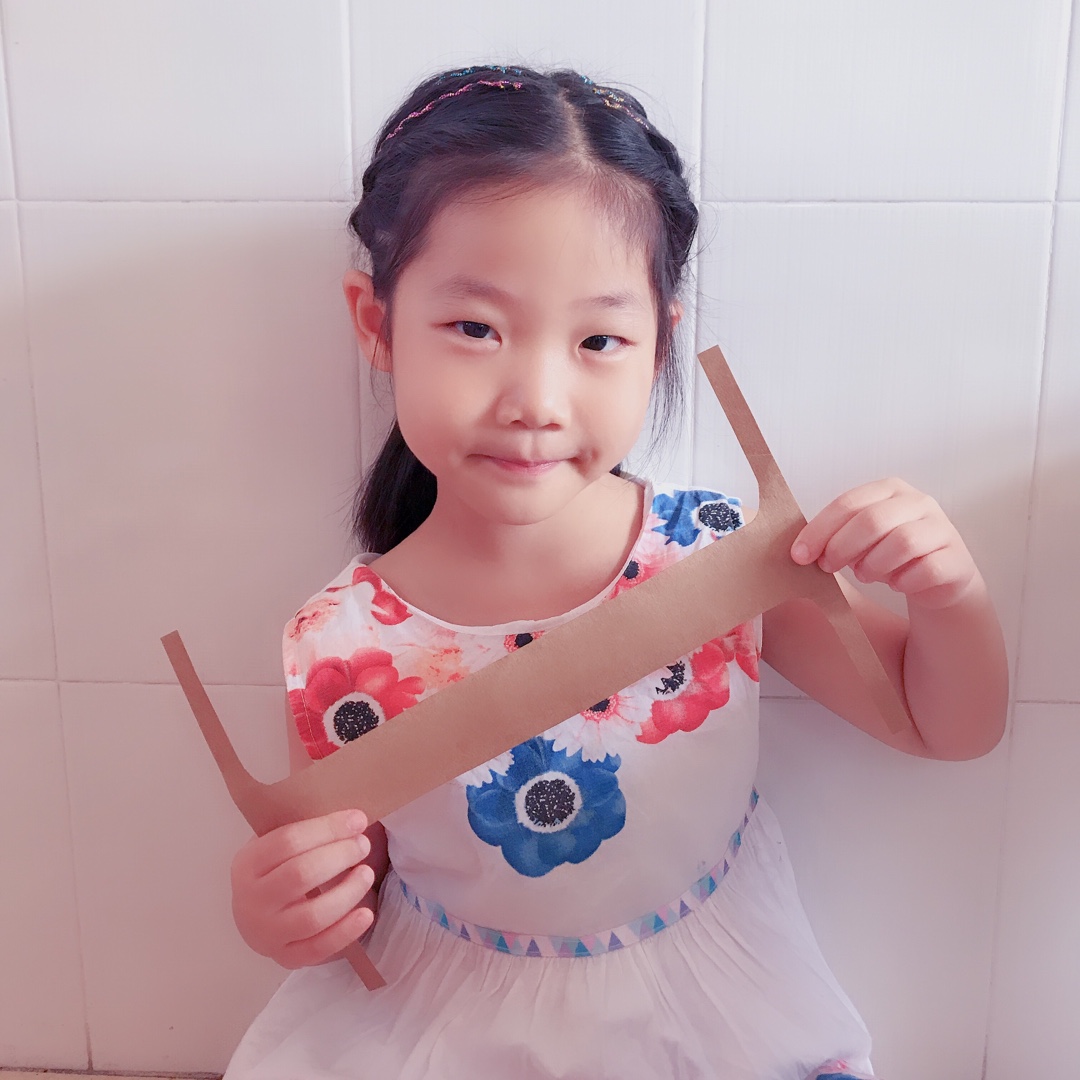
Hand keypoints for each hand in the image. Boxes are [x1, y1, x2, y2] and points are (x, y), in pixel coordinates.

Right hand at [230, 809, 376, 968]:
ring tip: (367, 874)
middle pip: (300, 874)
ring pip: (312, 916)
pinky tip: (367, 914)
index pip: (288, 841)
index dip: (327, 828)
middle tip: (363, 845)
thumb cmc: (277, 869)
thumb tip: (351, 816)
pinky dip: (346, 932)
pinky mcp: (285, 957)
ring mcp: (266, 933)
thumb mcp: (276, 845)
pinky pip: (319, 949)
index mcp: (247, 863)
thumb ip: (304, 830)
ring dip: (347, 892)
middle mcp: (252, 900)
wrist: (255, 915)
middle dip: (340, 856)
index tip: (358, 819)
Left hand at [790, 477, 980, 610]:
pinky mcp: (957, 559)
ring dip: (873, 566)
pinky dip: (903, 582)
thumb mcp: (860, 539)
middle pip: (872, 521)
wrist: (939, 579)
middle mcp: (919, 503)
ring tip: (866, 574)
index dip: (819, 530)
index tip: (798, 555)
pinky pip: (925, 570)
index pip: (848, 504)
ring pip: (901, 544)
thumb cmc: (888, 554)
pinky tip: (897, 584)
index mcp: (890, 490)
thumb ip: (834, 535)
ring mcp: (942, 529)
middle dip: (841, 548)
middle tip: (826, 567)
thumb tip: (799, 549)